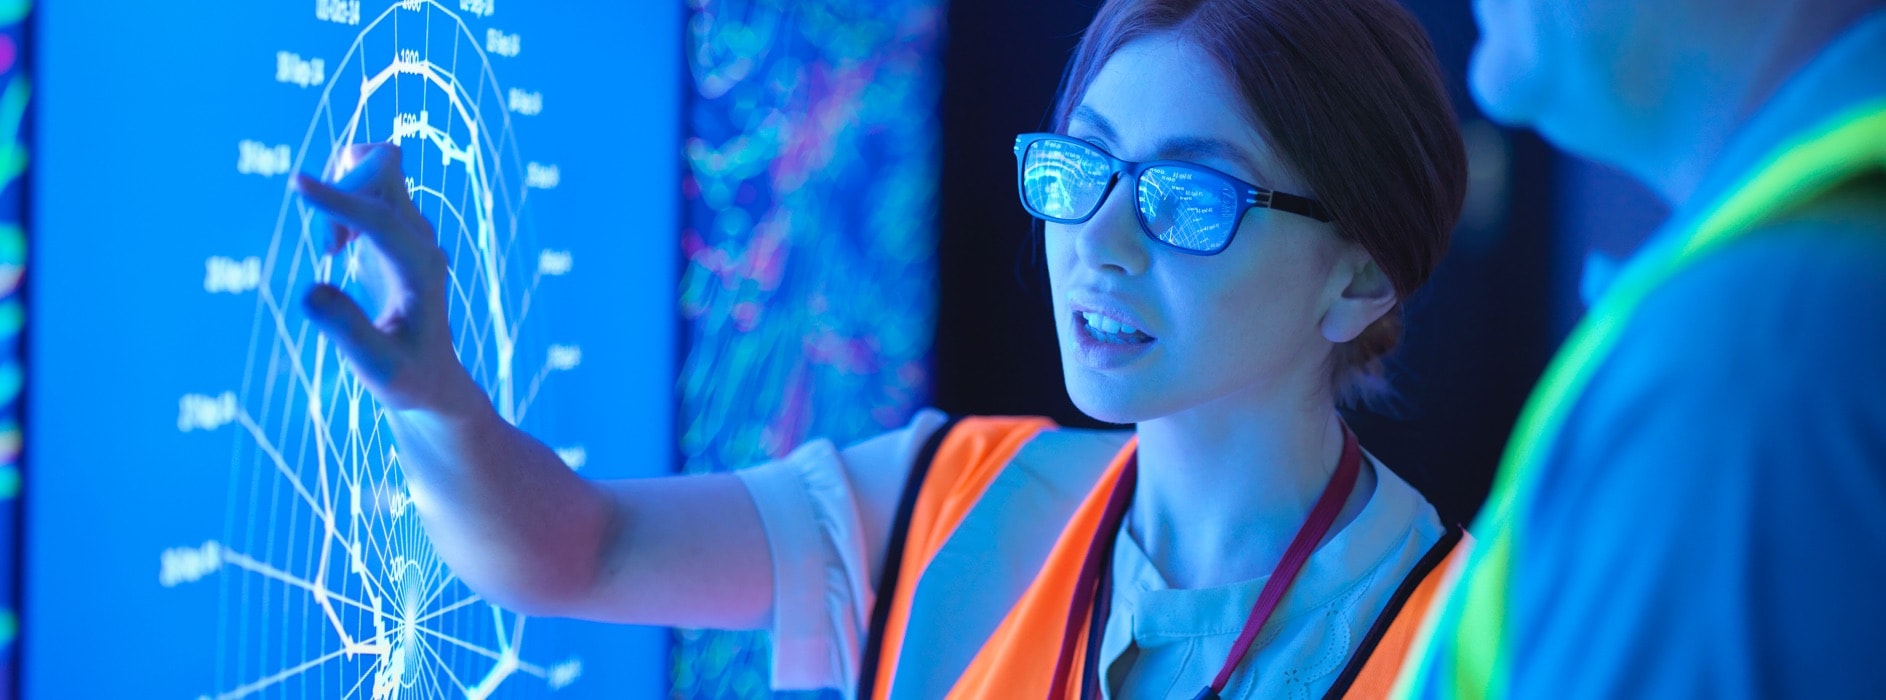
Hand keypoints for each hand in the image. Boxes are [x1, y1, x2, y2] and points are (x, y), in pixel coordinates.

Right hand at [293, 143, 485, 416]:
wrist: (431, 377)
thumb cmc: (407, 377)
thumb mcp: (378, 368)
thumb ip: (346, 330)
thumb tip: (310, 291)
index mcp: (422, 267)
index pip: (380, 217)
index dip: (338, 201)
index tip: (295, 184)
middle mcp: (422, 239)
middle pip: (384, 171)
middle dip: (341, 193)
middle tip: (328, 251)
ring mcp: (410, 230)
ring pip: (376, 169)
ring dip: (340, 192)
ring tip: (333, 249)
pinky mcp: (393, 231)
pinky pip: (366, 184)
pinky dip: (340, 198)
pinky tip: (338, 247)